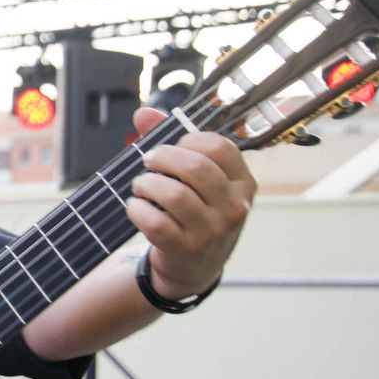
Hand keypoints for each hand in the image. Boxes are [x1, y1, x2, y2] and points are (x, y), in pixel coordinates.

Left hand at [126, 107, 256, 299]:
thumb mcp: (196, 180)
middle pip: (195, 167)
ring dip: (146, 184)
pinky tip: (135, 206)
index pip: (219, 146)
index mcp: (243, 183)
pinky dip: (136, 209)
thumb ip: (171, 141)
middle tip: (149, 162)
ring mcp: (212, 231)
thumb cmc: (194, 212)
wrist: (194, 265)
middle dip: (162, 158)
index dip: (188, 139)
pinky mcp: (186, 250)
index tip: (174, 146)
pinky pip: (155, 222)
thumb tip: (143, 113)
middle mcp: (234, 207)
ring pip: (173, 194)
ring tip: (141, 185)